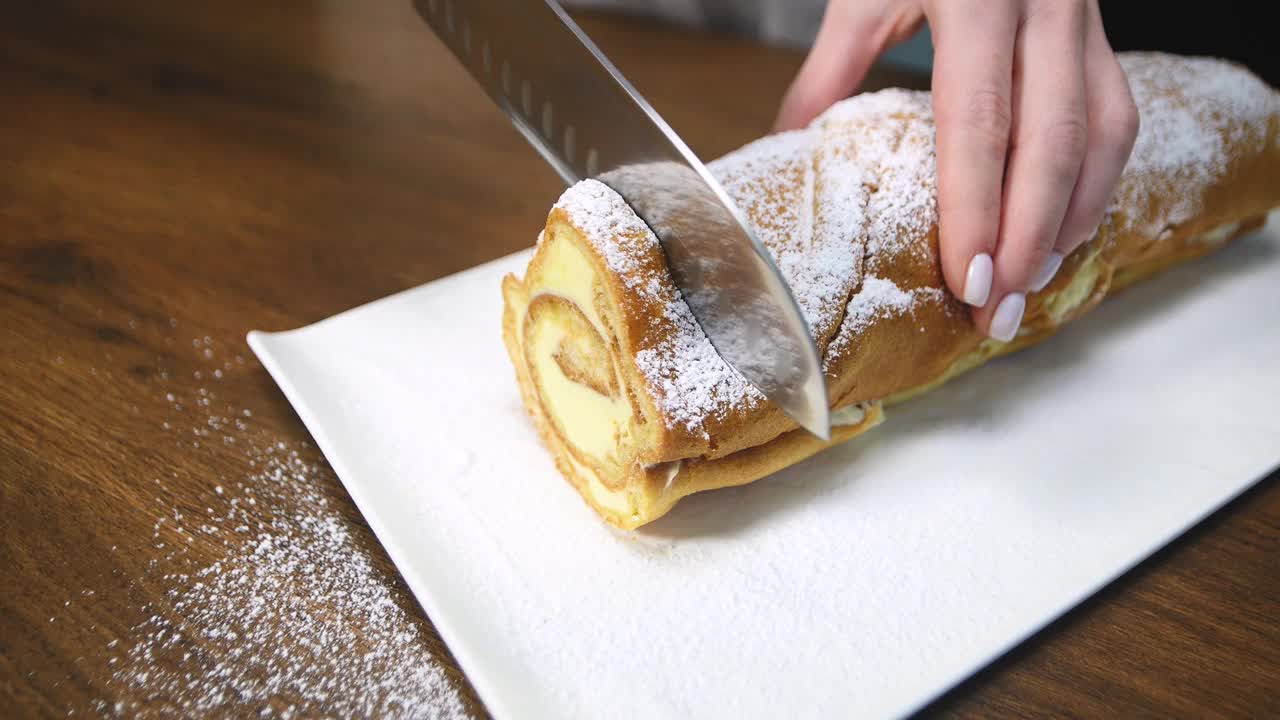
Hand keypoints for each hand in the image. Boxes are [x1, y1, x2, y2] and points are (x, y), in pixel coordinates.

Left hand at [774, 0, 1139, 340]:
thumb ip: (829, 70)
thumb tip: (789, 149)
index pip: (981, 119)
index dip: (976, 206)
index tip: (964, 277)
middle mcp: (1044, 8)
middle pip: (1051, 141)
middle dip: (1026, 238)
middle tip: (996, 310)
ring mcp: (1082, 18)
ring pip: (1100, 133)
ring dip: (1070, 219)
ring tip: (1031, 284)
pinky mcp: (1100, 30)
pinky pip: (1115, 115)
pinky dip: (1094, 181)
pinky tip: (1065, 228)